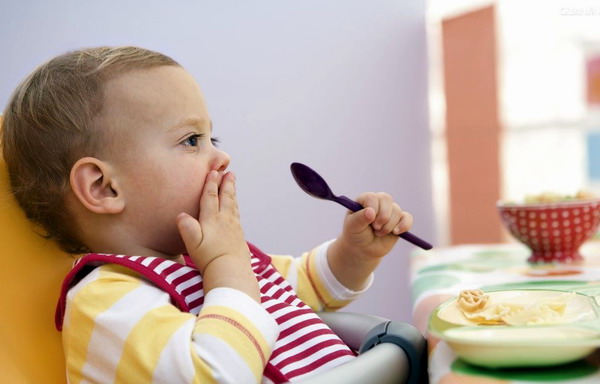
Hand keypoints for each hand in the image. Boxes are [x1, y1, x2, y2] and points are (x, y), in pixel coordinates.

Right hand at [176, 170, 259, 301]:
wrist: (230, 271)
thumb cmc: (209, 258)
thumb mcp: (192, 243)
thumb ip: (187, 227)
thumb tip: (181, 215)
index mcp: (212, 219)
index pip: (211, 197)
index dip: (211, 184)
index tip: (213, 171)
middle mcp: (225, 220)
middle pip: (226, 198)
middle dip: (226, 184)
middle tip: (230, 172)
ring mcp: (234, 228)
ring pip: (233, 205)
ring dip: (232, 193)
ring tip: (233, 185)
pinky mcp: (239, 237)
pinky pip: (237, 216)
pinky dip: (235, 207)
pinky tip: (235, 209)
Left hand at [337, 192, 412, 259]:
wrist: (363, 249)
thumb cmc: (355, 235)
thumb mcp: (353, 227)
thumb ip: (360, 218)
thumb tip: (371, 212)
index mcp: (365, 199)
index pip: (372, 197)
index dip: (373, 208)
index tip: (370, 220)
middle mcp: (378, 202)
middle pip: (387, 199)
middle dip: (382, 216)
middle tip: (375, 228)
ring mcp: (390, 211)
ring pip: (396, 211)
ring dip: (388, 226)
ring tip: (378, 233)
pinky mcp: (399, 220)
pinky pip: (408, 218)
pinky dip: (404, 225)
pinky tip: (395, 232)